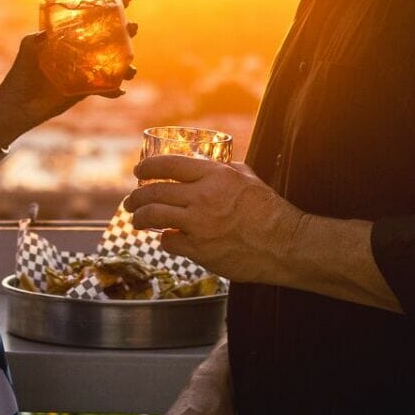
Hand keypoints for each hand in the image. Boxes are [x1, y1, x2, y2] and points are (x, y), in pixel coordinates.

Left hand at [0, 1, 138, 148]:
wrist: (19, 102)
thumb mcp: (30, 45)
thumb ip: (40, 36)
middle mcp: (81, 51)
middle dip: (126, 31)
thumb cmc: (22, 71)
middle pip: (110, 38)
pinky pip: (104, 89)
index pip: (94, 18)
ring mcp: (85, 70)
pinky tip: (120, 90)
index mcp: (70, 36)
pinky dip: (113, 90)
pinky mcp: (85, 90)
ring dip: (126, 63)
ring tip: (131, 67)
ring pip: (113, 63)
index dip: (112, 8)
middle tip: (133, 26)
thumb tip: (50, 28)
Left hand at [125, 157, 305, 284]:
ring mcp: (199, 224)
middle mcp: (203, 197)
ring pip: (154, 216)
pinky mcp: (199, 249)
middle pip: (155, 191)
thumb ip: (226, 170)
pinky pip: (169, 241)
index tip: (139, 171)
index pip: (170, 165)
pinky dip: (164, 239)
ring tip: (136, 220)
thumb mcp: (249, 179)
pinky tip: (166, 239)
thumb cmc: (270, 211)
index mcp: (215, 175)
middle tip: (131, 201)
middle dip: (136, 196)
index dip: (148, 167)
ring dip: (140, 217)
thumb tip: (212, 166)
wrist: (284, 244)